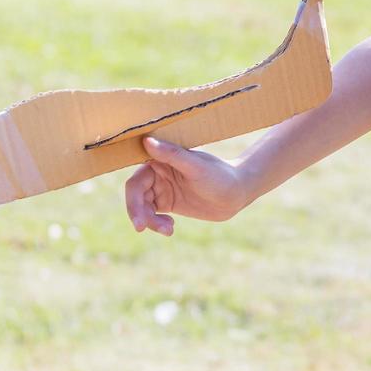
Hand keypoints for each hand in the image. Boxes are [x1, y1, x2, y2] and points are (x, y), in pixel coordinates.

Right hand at [124, 136, 248, 235]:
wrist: (237, 193)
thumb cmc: (220, 175)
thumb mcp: (197, 166)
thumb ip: (172, 155)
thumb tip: (147, 140)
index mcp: (160, 160)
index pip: (136, 181)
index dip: (132, 200)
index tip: (138, 220)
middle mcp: (157, 173)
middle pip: (136, 197)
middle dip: (139, 214)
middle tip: (144, 228)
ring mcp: (161, 188)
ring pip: (143, 208)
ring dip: (151, 221)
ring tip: (168, 230)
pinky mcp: (168, 202)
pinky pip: (153, 215)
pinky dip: (157, 224)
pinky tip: (170, 228)